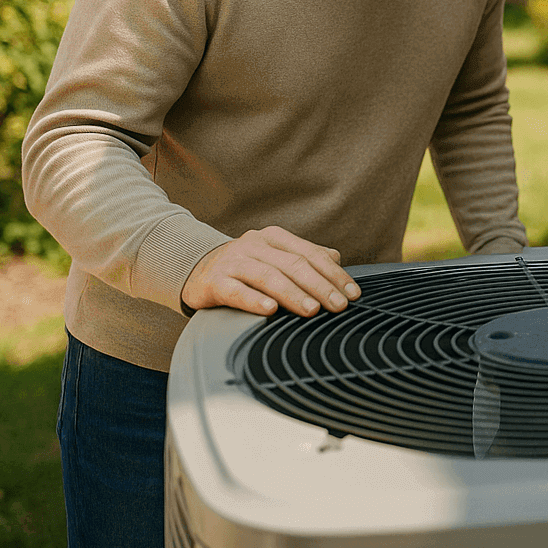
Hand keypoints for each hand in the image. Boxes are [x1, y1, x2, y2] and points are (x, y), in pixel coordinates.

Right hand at [180, 225, 360, 316]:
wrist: (195, 268)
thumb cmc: (245, 266)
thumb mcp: (274, 256)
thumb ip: (303, 257)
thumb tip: (336, 259)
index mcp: (274, 238)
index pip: (310, 254)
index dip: (334, 274)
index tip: (352, 293)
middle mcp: (255, 245)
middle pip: (293, 265)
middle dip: (320, 287)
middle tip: (338, 306)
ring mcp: (234, 262)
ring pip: (268, 277)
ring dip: (293, 294)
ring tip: (311, 310)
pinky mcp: (215, 281)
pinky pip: (236, 291)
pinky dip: (254, 300)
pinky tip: (270, 310)